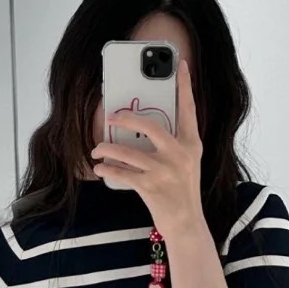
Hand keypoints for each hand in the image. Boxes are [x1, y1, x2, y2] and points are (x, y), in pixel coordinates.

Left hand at [91, 59, 203, 236]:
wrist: (186, 223)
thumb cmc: (182, 190)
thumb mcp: (186, 162)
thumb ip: (173, 143)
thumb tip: (143, 126)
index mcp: (191, 144)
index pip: (188, 108)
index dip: (184, 85)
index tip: (179, 64)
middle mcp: (180, 154)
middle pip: (150, 126)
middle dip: (126, 119)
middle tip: (111, 117)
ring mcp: (166, 171)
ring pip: (128, 152)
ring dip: (107, 149)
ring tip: (98, 150)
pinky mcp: (151, 187)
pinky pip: (122, 173)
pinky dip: (107, 169)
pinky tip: (100, 167)